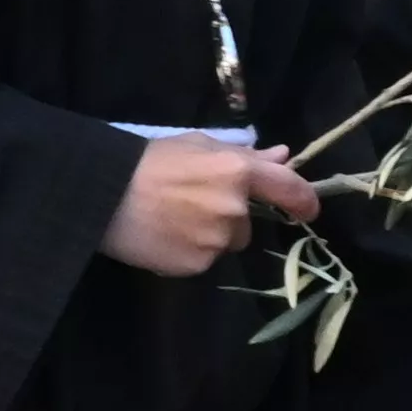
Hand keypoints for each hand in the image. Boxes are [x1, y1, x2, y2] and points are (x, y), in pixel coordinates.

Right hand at [95, 134, 318, 277]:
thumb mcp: (197, 146)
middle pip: (247, 223)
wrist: (104, 194)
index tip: (308, 209)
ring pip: (225, 244)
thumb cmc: (148, 161)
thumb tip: (284, 156)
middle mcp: (234, 208)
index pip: (288, 188)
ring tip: (171, 220)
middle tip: (190, 204)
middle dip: (228, 217)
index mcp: (236, 171)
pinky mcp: (197, 264)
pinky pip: (203, 260)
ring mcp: (216, 240)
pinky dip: (189, 251)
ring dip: (208, 235)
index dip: (303, 200)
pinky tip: (164, 236)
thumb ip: (244, 154)